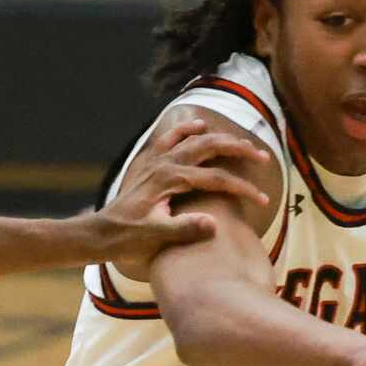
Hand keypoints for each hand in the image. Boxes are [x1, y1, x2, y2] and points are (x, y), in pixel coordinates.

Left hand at [87, 111, 280, 265]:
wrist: (101, 234)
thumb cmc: (128, 239)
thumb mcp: (157, 238)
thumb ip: (184, 229)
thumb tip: (213, 223)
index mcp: (171, 180)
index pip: (218, 179)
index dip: (244, 188)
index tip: (264, 200)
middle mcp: (165, 164)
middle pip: (211, 147)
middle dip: (240, 150)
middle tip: (263, 157)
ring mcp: (157, 161)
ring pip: (195, 138)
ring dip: (221, 138)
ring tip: (244, 143)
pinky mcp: (150, 163)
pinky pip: (171, 137)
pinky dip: (187, 129)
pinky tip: (200, 126)